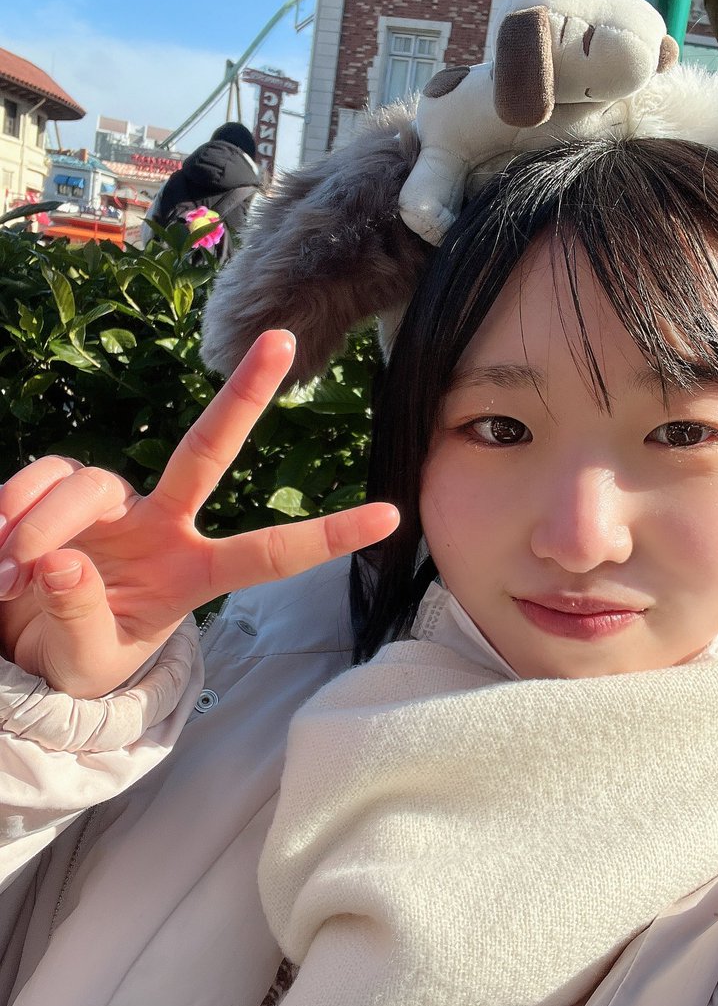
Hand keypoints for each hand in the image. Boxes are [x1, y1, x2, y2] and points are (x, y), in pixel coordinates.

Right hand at [0, 331, 398, 696]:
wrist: (16, 649)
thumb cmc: (73, 660)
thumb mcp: (86, 665)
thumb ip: (81, 622)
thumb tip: (62, 562)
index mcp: (193, 575)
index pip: (269, 554)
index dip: (326, 536)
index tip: (391, 516)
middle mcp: (163, 526)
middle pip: (208, 449)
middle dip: (246, 395)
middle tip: (284, 339)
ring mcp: (113, 503)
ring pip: (90, 482)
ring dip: (44, 523)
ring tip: (9, 573)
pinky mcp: (60, 488)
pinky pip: (41, 479)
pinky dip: (14, 509)